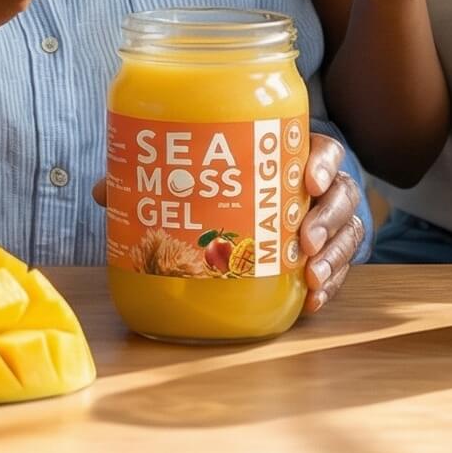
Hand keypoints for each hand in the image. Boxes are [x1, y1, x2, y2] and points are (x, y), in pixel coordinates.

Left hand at [88, 133, 366, 310]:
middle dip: (328, 219)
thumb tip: (103, 192)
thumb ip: (157, 182)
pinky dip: (329, 288)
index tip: (307, 179)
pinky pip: (341, 272)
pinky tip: (312, 301)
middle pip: (341, 196)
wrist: (250, 219)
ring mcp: (327, 226)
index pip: (322, 151)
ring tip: (311, 276)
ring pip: (347, 235)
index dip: (321, 162)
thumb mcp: (197, 181)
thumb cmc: (226, 188)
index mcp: (291, 160)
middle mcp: (317, 191)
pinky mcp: (328, 260)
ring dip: (332, 256)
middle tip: (304, 240)